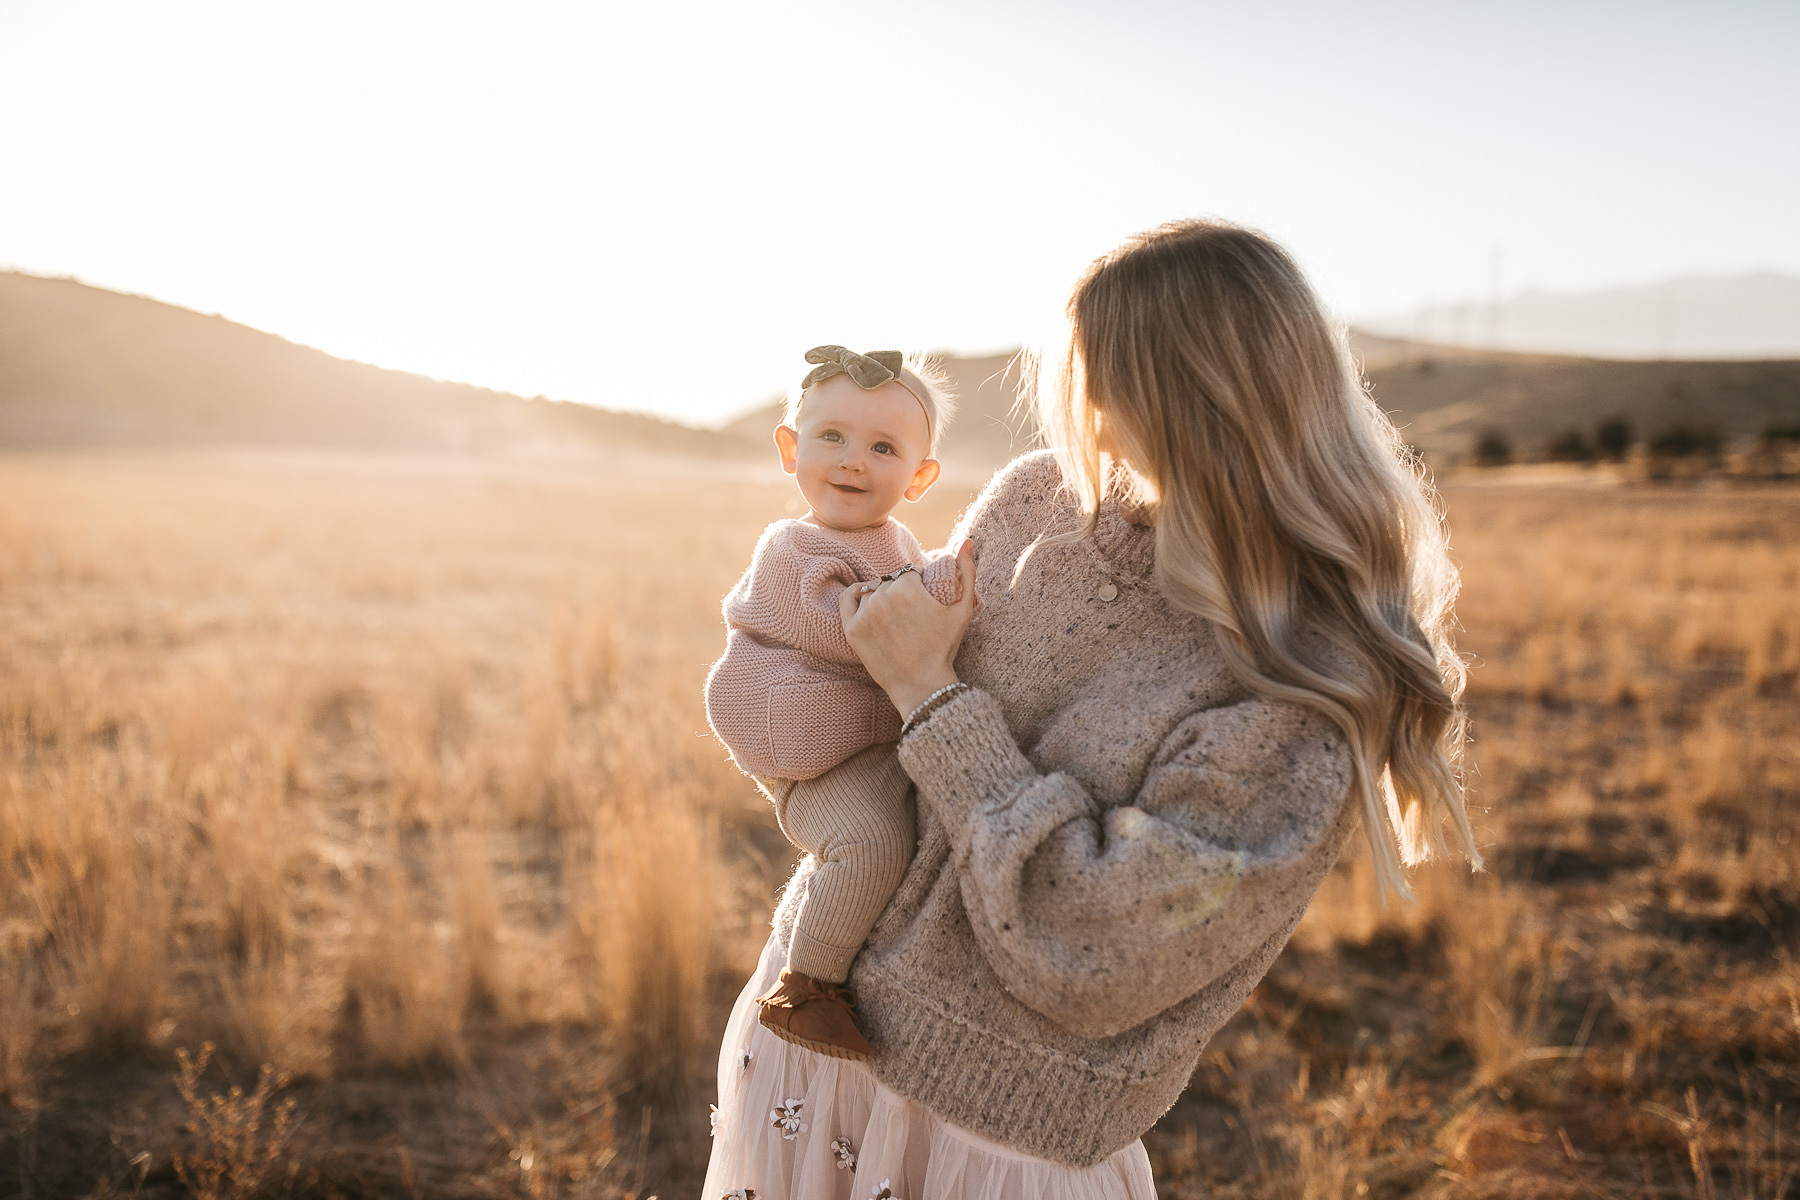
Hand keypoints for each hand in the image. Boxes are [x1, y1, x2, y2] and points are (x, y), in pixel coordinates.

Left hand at [840, 538, 978, 716]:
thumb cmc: (944, 647)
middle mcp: (882, 597)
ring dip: (882, 595)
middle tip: (911, 611)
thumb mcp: (962, 609)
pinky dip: (856, 595)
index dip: (919, 583)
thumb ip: (967, 572)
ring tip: (895, 613)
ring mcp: (864, 614)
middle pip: (891, 581)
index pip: (911, 573)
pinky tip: (866, 598)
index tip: (925, 599)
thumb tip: (967, 541)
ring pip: (873, 590)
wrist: (922, 685)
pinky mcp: (851, 630)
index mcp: (908, 588)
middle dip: (902, 590)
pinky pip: (848, 599)